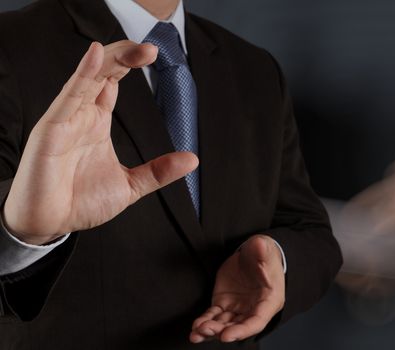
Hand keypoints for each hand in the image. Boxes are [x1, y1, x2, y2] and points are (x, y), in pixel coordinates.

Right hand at [3, 41, 197, 244]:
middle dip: (126, 55)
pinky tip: (96, 57)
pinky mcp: (52, 129)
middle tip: (152, 48)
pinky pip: (69, 96)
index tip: (154, 52)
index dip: (130, 63)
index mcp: (97, 121)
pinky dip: (83, 74)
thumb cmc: (79, 202)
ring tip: (137, 48)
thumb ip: (159, 172)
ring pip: (88, 77)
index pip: (112, 80)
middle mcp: (81, 114)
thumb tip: (192, 159)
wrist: (49, 224)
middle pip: (103, 72)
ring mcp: (66, 119)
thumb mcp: (130, 185)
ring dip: (112, 59)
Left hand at [190, 235, 284, 342]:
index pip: (257, 321)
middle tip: (205, 329)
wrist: (252, 252)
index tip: (227, 335)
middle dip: (221, 331)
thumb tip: (260, 245)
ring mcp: (237, 308)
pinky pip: (213, 316)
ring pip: (224, 325)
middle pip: (237, 327)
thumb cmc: (263, 253)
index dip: (242, 330)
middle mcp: (253, 309)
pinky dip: (204, 322)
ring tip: (196, 332)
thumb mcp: (265, 249)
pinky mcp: (223, 304)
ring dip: (210, 330)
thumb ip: (262, 250)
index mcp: (269, 301)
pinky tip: (196, 327)